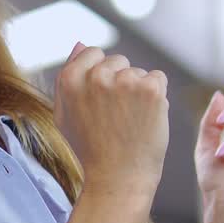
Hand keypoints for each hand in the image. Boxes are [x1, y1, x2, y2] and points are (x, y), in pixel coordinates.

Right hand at [54, 42, 168, 195]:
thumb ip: (68, 78)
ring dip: (139, 91)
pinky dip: (157, 96)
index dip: (101, 76)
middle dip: (121, 82)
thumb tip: (80, 44)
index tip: (103, 102)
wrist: (118, 179)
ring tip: (130, 122)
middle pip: (118, 61)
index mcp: (70, 80)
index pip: (93, 53)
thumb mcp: (65, 115)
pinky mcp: (150, 90)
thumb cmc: (91, 150)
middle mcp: (95, 77)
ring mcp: (124, 82)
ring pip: (138, 72)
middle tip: (116, 117)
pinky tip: (146, 119)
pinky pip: (158, 78)